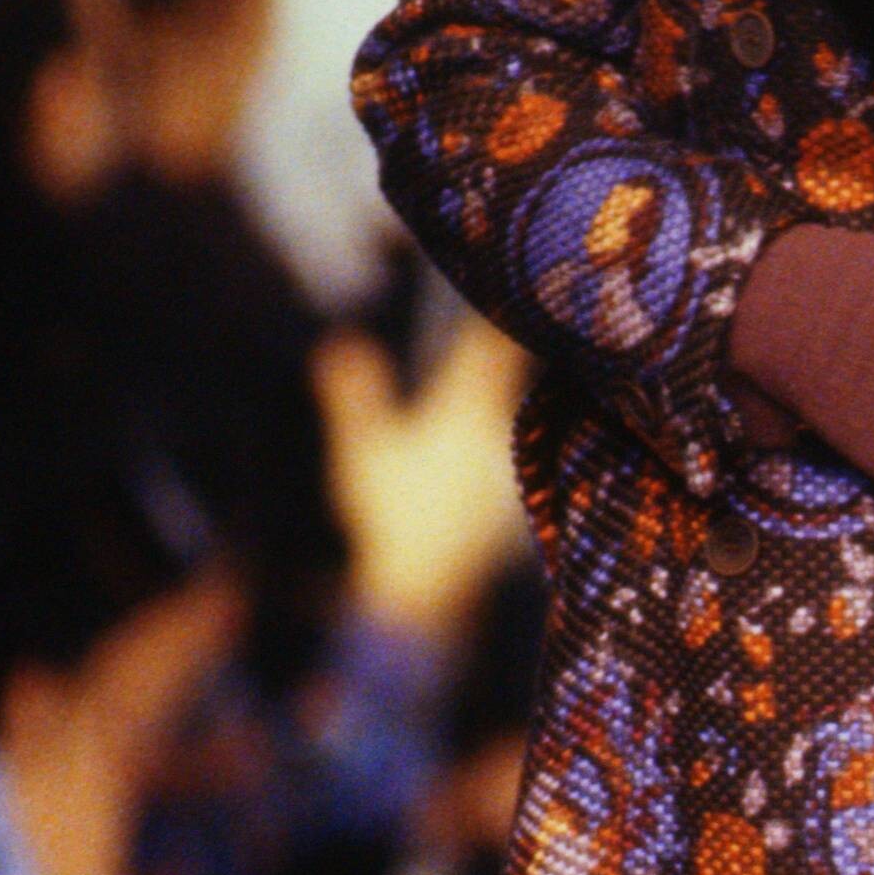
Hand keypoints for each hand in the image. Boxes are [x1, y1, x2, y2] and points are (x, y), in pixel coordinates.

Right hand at [314, 316, 528, 637]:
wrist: (424, 594)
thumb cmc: (390, 518)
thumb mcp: (362, 452)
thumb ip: (354, 394)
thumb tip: (340, 342)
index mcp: (465, 410)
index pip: (492, 344)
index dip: (503, 309)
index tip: (517, 279)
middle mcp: (502, 431)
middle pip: (520, 373)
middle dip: (523, 341)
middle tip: (532, 306)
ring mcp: (514, 465)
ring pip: (525, 411)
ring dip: (523, 386)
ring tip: (533, 355)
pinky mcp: (516, 496)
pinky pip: (525, 447)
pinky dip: (522, 428)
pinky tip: (513, 428)